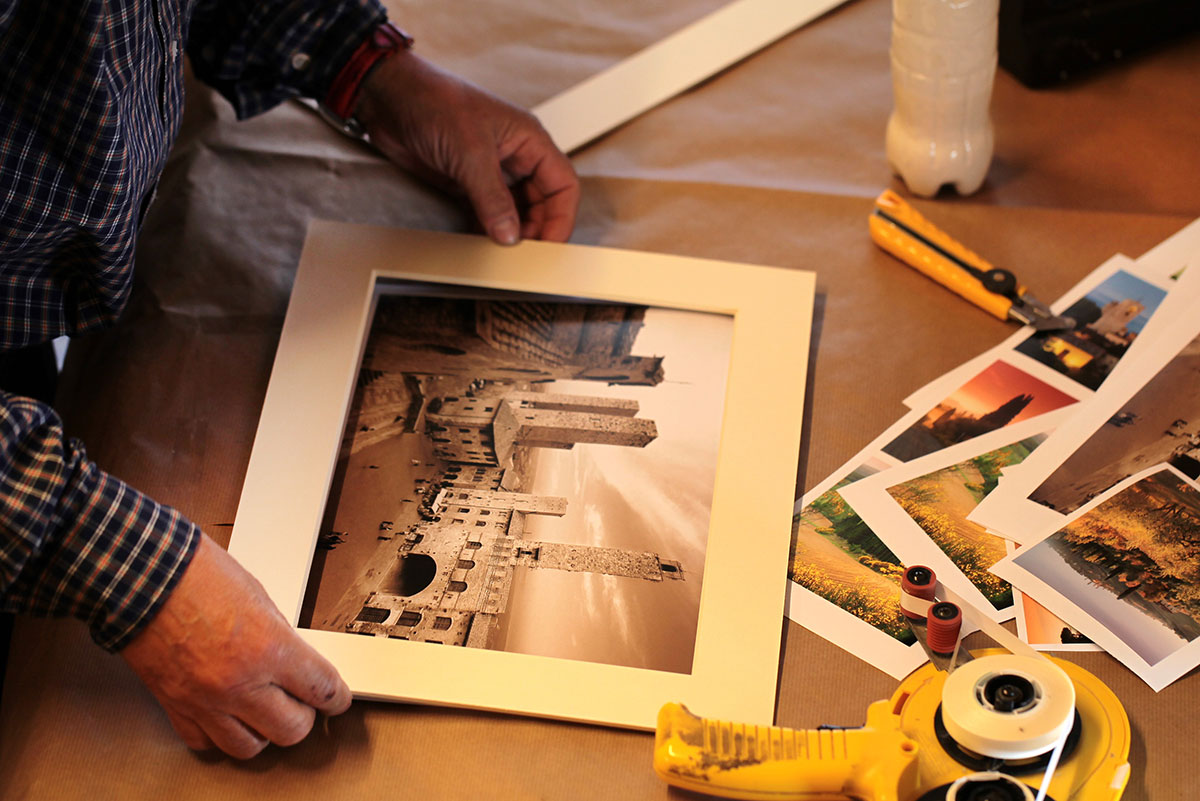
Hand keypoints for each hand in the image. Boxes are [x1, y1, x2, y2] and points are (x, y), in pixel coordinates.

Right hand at [120, 534, 351, 758]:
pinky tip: (226, 716)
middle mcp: (239, 682)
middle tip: (303, 703)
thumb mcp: (258, 596)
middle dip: (304, 716)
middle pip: (292, 730)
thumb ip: (279, 635)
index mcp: (268, 648)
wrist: (139, 574)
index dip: (337, 698)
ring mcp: (205, 700)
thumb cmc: (194, 573)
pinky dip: (219, 735)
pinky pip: (205, 742)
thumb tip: (293, 661)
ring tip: (265, 712)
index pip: (322, 689)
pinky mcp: (175, 706)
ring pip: (249, 746)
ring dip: (263, 731)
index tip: (338, 699)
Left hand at [355, 50, 579, 244]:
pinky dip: (489, 231)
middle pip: (543, 203)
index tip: (551, 245)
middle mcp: (515, 157)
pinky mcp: (467, 183)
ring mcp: (491, 172)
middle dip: (538, 230)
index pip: (563, 185)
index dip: (562, 217)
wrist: (389, 98)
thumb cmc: (433, 101)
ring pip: (516, 211)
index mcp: (529, 140)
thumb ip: (493, 198)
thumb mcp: (470, 152)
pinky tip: (483, 243)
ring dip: (512, 233)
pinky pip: (488, 214)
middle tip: (525, 255)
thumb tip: (509, 235)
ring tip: (504, 253)